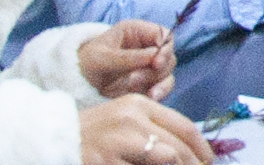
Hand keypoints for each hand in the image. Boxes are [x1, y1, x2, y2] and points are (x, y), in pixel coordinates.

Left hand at [78, 20, 173, 99]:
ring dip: (158, 82)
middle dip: (158, 68)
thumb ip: (128, 57)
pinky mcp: (147, 84)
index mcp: (137, 32)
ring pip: (167, 73)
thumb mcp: (102, 58)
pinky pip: (161, 88)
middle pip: (168, 55)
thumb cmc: (86, 63)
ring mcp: (148, 67)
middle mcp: (147, 48)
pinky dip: (158, 93)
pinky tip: (150, 98)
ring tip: (138, 90)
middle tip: (136, 79)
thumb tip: (154, 55)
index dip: (165, 47)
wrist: (74, 85)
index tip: (156, 62)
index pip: (163, 34)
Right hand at [78, 97, 211, 164]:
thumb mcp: (126, 119)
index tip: (209, 160)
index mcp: (140, 105)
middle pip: (177, 147)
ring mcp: (118, 142)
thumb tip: (185, 150)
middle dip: (194, 164)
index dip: (201, 146)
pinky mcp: (106, 161)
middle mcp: (132, 120)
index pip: (183, 126)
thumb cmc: (96, 131)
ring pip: (166, 159)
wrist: (54, 138)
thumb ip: (153, 128)